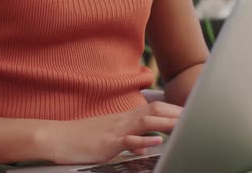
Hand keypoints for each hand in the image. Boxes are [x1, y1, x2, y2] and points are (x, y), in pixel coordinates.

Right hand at [43, 102, 181, 164]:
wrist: (57, 137)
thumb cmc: (82, 137)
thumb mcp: (109, 135)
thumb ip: (129, 137)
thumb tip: (144, 143)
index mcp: (124, 117)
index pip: (153, 107)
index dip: (172, 109)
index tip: (188, 112)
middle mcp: (123, 120)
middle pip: (154, 110)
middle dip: (175, 113)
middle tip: (193, 116)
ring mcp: (116, 130)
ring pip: (145, 121)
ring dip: (166, 123)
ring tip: (183, 125)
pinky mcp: (108, 142)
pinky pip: (128, 140)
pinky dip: (143, 140)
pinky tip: (156, 142)